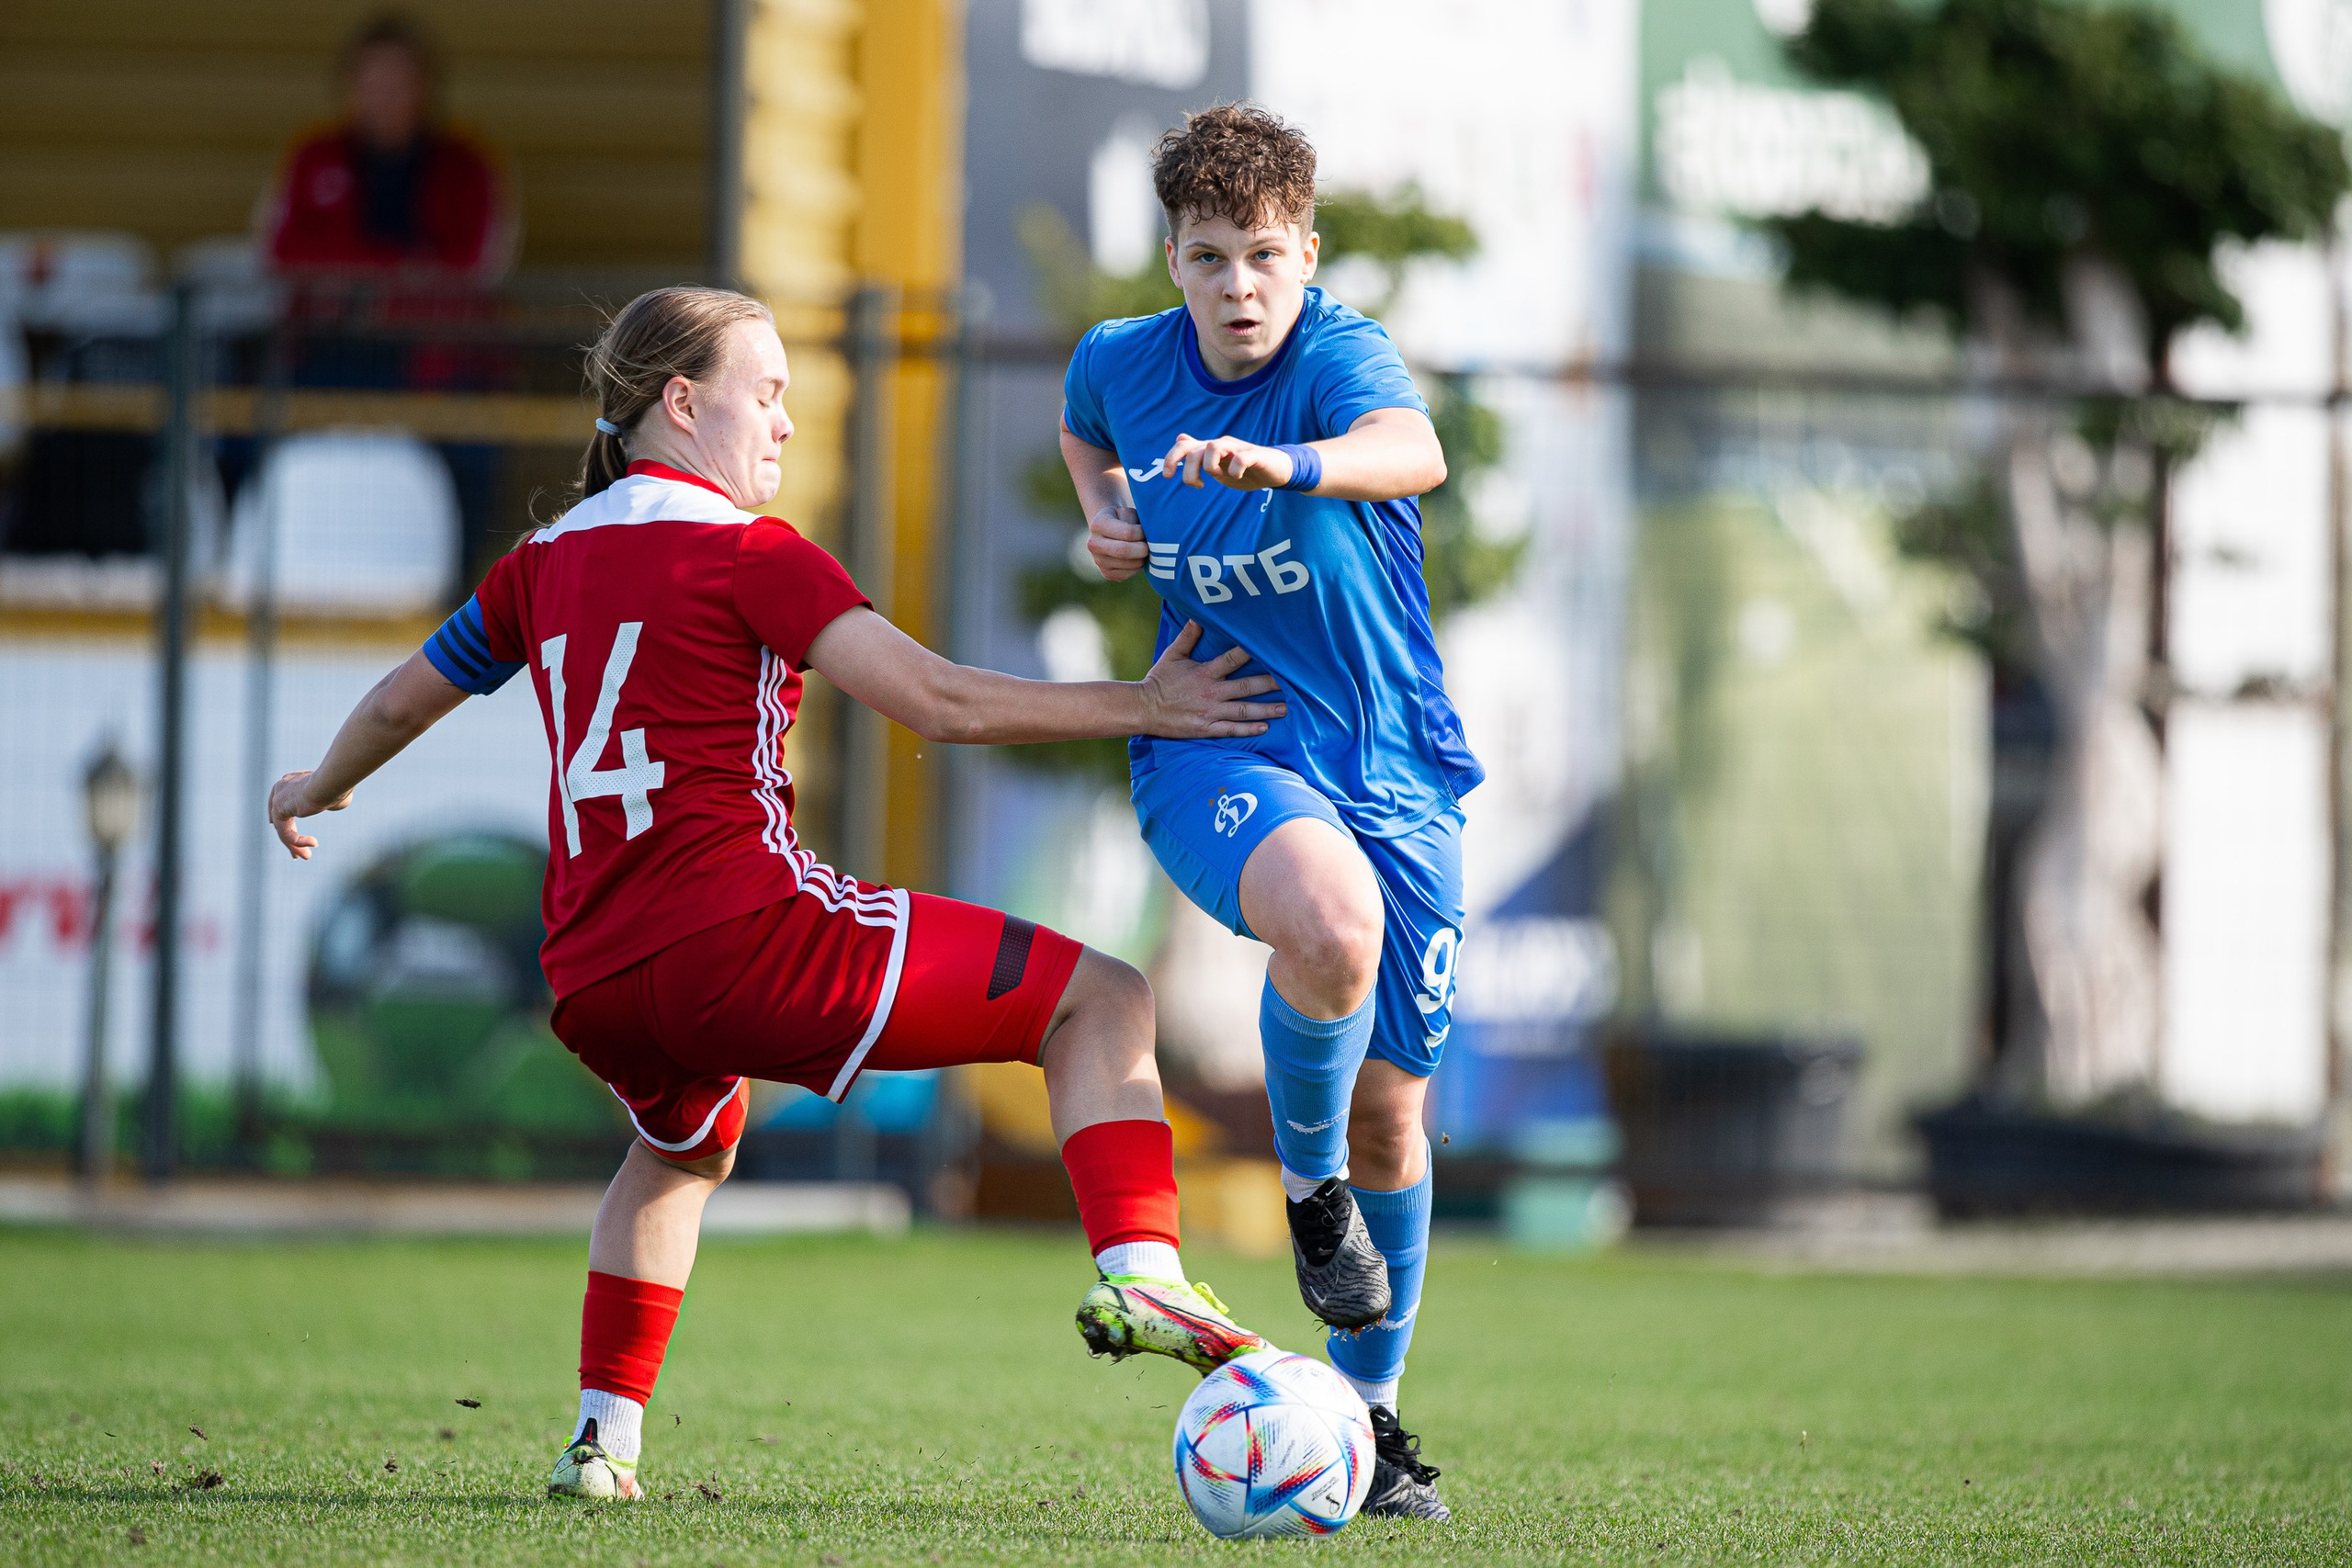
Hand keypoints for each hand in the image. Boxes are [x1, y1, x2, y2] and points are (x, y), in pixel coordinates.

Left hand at [268, 770, 351, 860]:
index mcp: (291, 782)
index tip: (289, 837)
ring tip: (307, 856)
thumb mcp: (333, 797)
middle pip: (280, 819)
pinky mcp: (279, 810)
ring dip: (295, 845)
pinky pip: (286, 832)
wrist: (330, 783)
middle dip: (289, 839)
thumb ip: (327, 802)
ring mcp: (278, 799)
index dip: (284, 822)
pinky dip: (298, 841)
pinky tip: (314, 843)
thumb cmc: (337, 787)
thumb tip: (333, 804)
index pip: (282, 804)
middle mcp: (280, 788)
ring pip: (283, 829)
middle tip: (296, 854)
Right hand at [1087, 504, 1145, 581]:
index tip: (1145, 531)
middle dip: (1143, 549)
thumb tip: (1152, 536)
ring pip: (1129, 564)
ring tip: (1142, 549)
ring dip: (1142, 558)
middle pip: (1124, 551)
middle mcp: (1093, 544)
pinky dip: (1137, 567)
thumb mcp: (1128, 512)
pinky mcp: (1106, 573)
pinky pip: (1128, 574)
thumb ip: (1137, 521)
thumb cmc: (1123, 519)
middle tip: (1149, 545)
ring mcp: (1098, 560)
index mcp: (1098, 524)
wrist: (1109, 532)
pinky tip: (1136, 558)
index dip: (1142, 533)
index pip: (1128, 533)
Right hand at [1137, 622, 1285, 738]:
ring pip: (1245, 710)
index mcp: (1205, 672)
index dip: (1252, 652)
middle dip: (1270, 684)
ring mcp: (1211, 712)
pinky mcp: (1207, 728)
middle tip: (1292, 682)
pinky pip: (1232, 730)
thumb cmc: (1159, 681)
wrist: (1143, 709)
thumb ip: (1188, 636)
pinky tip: (1265, 727)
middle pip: (1247, 686)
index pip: (1233, 659)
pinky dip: (1249, 729)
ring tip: (1286, 707)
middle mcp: (1212, 692)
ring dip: (1266, 709)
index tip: (1272, 648)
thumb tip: (1199, 615)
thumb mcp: (1173, 655)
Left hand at [1160, 433, 1295, 491]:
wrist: (1276, 470)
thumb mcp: (1219, 465)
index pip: (1183, 446)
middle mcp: (1222, 445)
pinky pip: (1241, 458)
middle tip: (1197, 485)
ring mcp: (1238, 448)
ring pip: (1213, 447)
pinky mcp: (1255, 455)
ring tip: (1218, 477)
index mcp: (1210, 449)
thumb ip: (1200, 455)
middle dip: (1189, 471)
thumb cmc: (1245, 469)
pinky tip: (1237, 477)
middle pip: (1194, 451)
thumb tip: (1180, 438)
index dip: (1170, 459)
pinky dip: (1235, 470)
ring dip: (1210, 467)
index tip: (1167, 476)